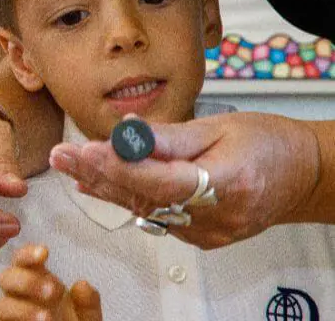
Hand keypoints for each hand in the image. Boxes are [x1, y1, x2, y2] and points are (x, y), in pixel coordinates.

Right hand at [0, 245, 102, 320]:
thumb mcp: (87, 317)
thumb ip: (88, 304)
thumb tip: (82, 285)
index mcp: (36, 282)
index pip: (22, 259)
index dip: (28, 253)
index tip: (44, 253)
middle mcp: (19, 296)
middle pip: (6, 278)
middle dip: (27, 281)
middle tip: (53, 291)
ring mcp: (12, 315)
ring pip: (1, 305)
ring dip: (22, 309)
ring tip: (46, 317)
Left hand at [49, 112, 319, 248]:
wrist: (301, 175)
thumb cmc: (267, 143)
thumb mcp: (220, 126)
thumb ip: (169, 137)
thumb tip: (124, 134)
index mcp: (227, 184)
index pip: (162, 182)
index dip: (119, 168)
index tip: (85, 150)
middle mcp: (216, 216)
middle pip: (145, 198)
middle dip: (97, 173)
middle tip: (60, 154)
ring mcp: (208, 232)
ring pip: (144, 208)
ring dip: (103, 185)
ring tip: (67, 163)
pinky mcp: (200, 236)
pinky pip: (155, 215)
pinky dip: (125, 196)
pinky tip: (94, 183)